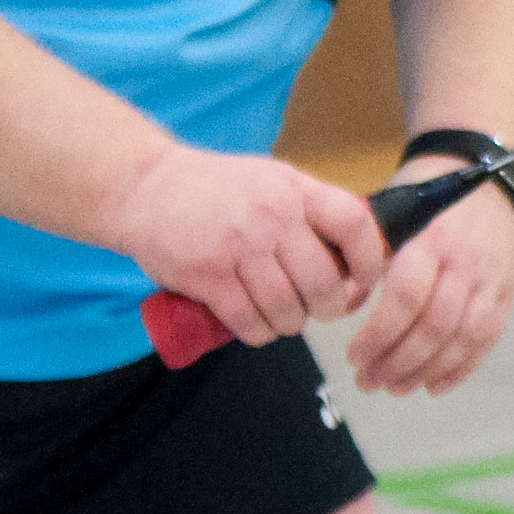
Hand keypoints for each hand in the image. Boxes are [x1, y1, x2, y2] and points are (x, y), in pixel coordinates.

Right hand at [104, 147, 386, 348]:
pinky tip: (257, 326)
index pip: (354, 225)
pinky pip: (249, 322)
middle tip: (320, 309)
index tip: (364, 282)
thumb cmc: (216, 189)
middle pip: (324, 283)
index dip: (370, 261)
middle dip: (329, 308)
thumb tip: (358, 256)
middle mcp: (272, 217)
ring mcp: (238, 248)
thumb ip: (312, 210)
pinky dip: (259, 333)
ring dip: (292, 324)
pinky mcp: (205, 276)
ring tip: (285, 318)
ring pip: (288, 309)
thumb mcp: (273, 181)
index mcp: (296, 190)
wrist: (144, 187)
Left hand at [347, 176, 513, 394]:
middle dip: (398, 362)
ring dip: (426, 371)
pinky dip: (461, 367)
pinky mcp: (506, 292)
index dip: (378, 334)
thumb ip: (367, 254)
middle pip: (434, 325)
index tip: (354, 356)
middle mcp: (465, 262)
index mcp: (431, 239)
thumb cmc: (427, 200)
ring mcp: (491, 279)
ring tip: (396, 387)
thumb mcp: (392, 213)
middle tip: (369, 381)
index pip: (406, 297)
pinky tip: (434, 385)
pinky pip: (487, 338)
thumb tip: (337, 297)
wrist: (489, 184)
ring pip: (462, 338)